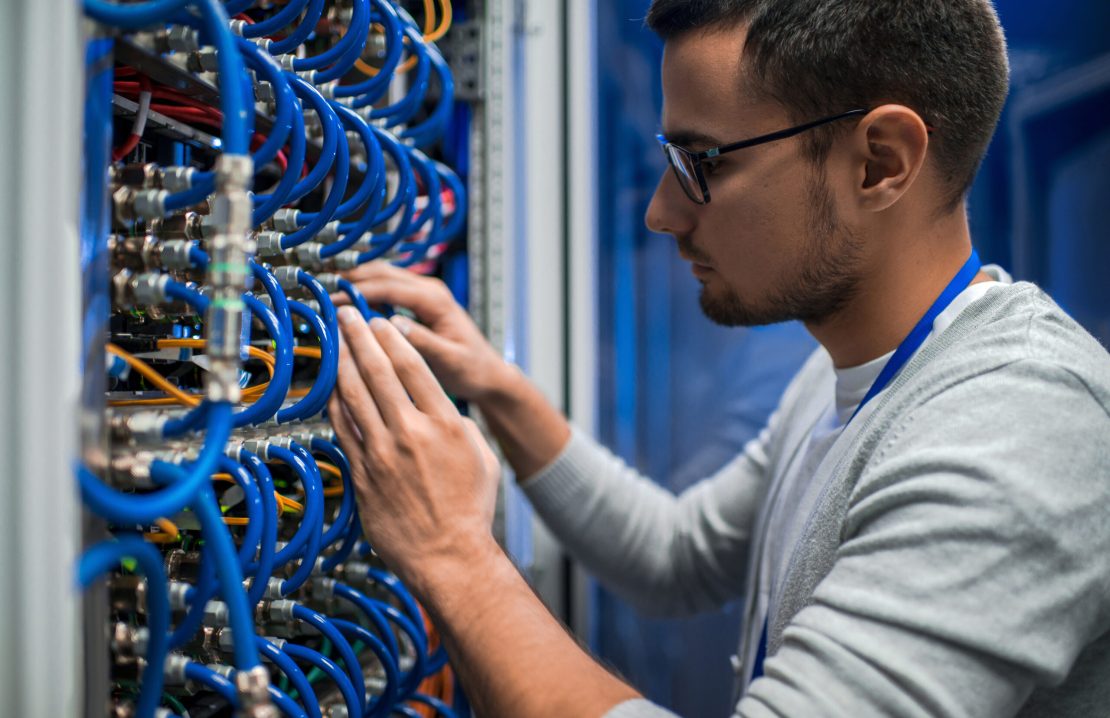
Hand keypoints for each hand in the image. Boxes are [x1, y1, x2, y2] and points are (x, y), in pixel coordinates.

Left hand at [328, 307, 501, 586]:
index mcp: (446, 423)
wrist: (449, 556)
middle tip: (347, 315)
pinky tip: (330, 385)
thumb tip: (440, 410)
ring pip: (354, 394)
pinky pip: (342, 428)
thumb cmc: (469, 511)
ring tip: (334, 340)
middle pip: (379, 371)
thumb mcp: (481, 457)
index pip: (414, 366)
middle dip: (359, 336)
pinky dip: (334, 401)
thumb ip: (459, 424)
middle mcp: (412, 432)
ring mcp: (383, 452)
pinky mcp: (363, 473)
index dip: (392, 338)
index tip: (380, 322)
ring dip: (342, 361)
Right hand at [337, 262, 511, 402]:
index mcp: (436, 300)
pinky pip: (387, 290)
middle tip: (321, 291)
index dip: (358, 291)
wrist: (488, 373)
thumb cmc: (473, 368)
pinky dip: (366, 291)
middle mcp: (430, 290)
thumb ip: (424, 342)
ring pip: (383, 277)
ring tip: (327, 293)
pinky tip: (348, 304)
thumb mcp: (450, 360)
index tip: (333, 301)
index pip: (389, 287)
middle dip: (351, 279)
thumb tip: (393, 326)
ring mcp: (424, 294)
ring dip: (355, 281)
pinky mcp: (418, 303)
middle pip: (382, 273)